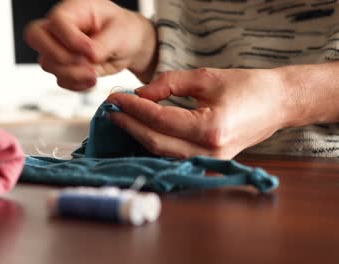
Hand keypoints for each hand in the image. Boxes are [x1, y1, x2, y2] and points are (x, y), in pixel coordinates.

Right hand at [25, 0, 156, 90]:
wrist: (130, 46)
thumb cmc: (125, 31)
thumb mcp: (119, 34)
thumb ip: (101, 45)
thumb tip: (87, 59)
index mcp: (73, 10)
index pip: (56, 22)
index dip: (71, 40)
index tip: (92, 51)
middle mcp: (60, 28)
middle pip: (35, 37)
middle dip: (59, 56)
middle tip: (85, 63)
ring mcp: (58, 47)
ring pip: (47, 64)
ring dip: (72, 74)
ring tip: (94, 74)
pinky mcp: (64, 66)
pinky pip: (60, 80)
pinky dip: (76, 84)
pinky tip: (92, 79)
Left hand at [106, 68, 288, 158]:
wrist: (277, 104)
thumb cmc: (247, 86)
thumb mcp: (205, 77)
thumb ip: (168, 84)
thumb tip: (139, 94)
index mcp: (211, 128)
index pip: (159, 120)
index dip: (133, 108)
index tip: (115, 97)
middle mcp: (209, 151)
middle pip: (155, 142)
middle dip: (129, 124)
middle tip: (111, 109)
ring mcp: (209, 162)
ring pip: (161, 152)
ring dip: (138, 135)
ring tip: (121, 118)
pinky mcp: (208, 164)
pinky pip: (172, 156)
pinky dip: (153, 144)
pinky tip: (139, 131)